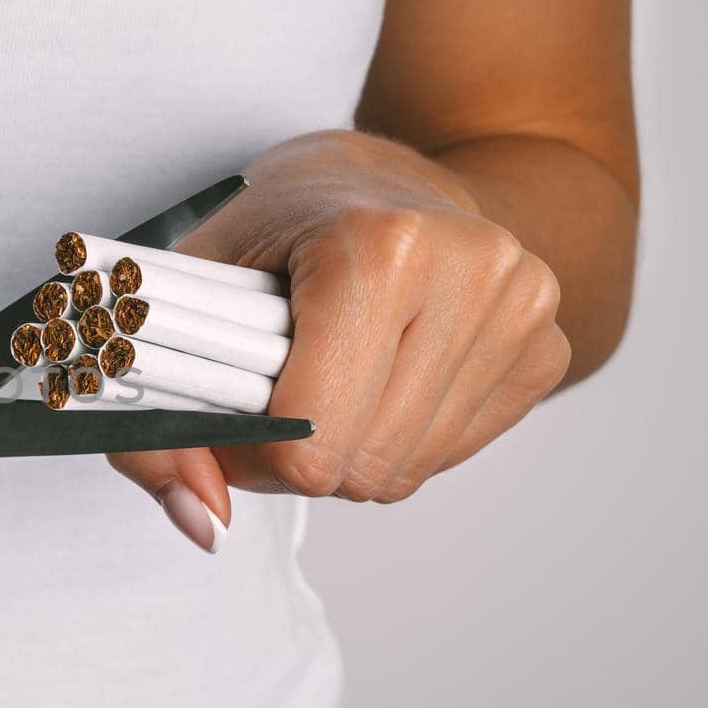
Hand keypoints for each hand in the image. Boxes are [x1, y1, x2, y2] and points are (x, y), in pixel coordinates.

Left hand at [111, 130, 571, 548]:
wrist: (384, 179)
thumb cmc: (278, 228)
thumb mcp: (192, 298)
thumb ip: (160, 426)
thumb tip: (206, 528)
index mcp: (378, 243)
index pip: (310, 434)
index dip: (251, 449)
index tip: (230, 414)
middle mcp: (468, 269)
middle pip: (359, 467)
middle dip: (295, 459)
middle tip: (268, 404)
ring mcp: (521, 310)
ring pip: (403, 475)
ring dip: (344, 455)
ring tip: (322, 386)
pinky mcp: (547, 350)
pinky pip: (447, 459)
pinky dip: (395, 442)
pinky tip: (378, 378)